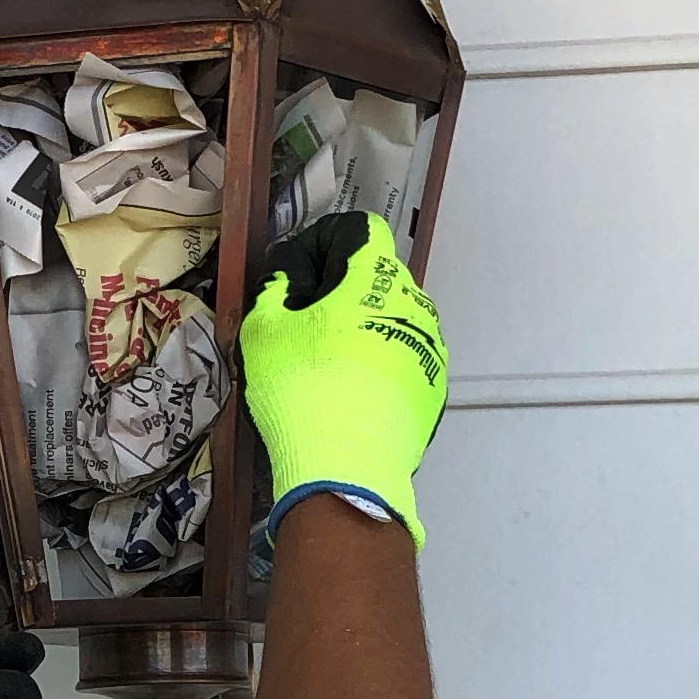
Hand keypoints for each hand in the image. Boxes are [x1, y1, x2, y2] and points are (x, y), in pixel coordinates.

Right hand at [239, 211, 448, 547]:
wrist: (345, 467)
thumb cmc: (302, 387)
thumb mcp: (264, 331)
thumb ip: (275, 291)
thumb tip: (286, 283)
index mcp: (375, 275)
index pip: (360, 231)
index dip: (327, 244)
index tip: (303, 276)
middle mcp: (415, 303)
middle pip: (379, 278)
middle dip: (345, 292)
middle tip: (307, 325)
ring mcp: (432, 348)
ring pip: (395, 321)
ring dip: (365, 330)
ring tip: (330, 366)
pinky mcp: (435, 389)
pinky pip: (405, 363)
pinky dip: (381, 369)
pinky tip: (351, 396)